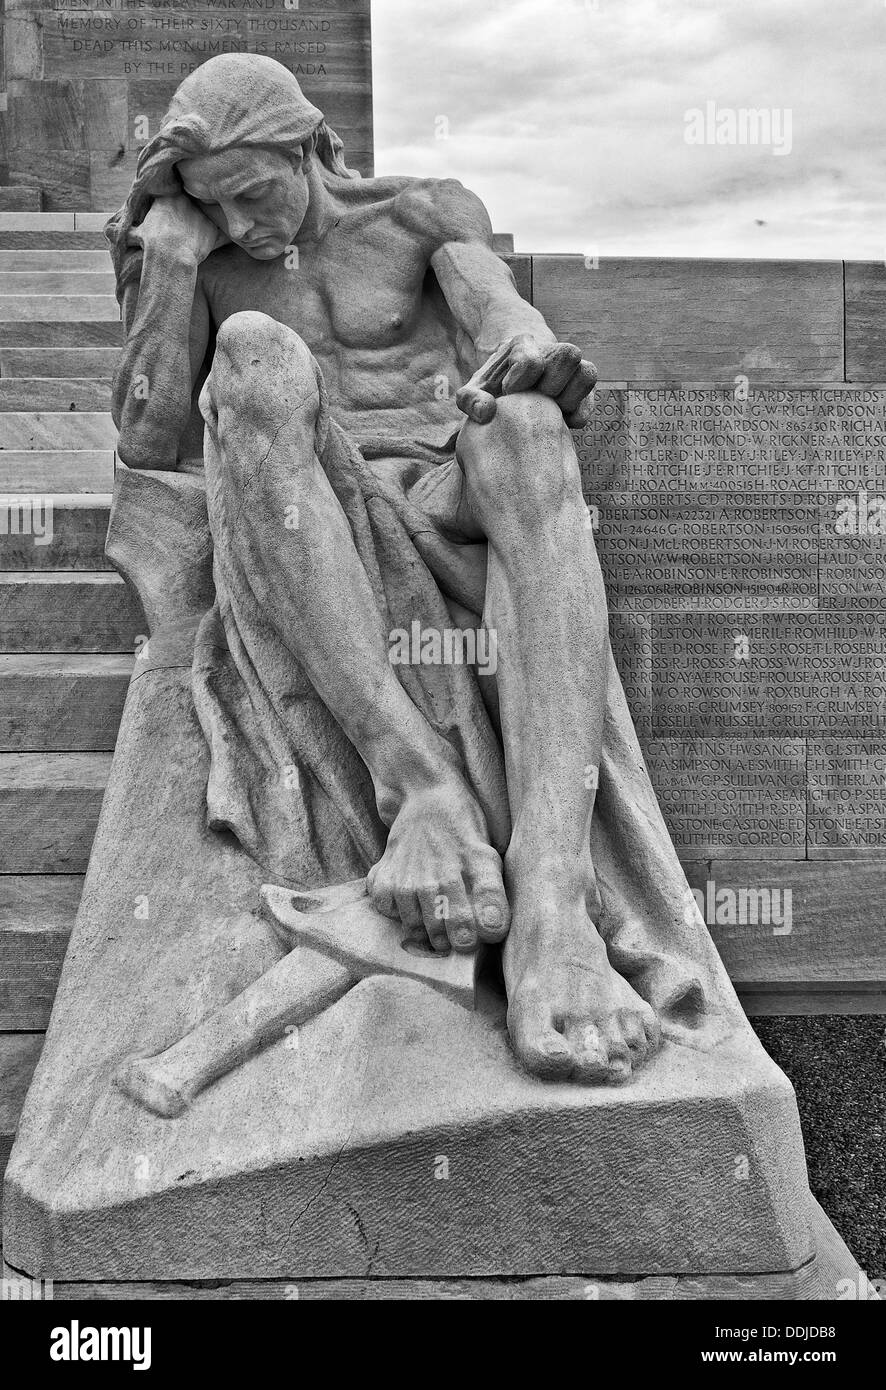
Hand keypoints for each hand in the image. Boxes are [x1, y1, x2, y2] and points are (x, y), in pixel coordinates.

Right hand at [127, 195, 227, 265]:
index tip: (174, 211)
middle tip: (190, 221)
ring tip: (204, 229)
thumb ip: (125, 230)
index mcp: (166, 198)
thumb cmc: (150, 246)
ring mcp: (201, 213)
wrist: (172, 256)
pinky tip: (217, 240)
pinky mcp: (213, 227)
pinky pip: (219, 228)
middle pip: (191, 200)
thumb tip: (107, 231)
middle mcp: (185, 201)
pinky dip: (218, 234)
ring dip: (206, 220)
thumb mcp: (134, 235)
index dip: (174, 201)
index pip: (173, 193)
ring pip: (206, 213)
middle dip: (192, 207)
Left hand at [456, 334, 596, 426]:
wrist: (510, 380)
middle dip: (549, 385)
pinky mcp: (583, 390)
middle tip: (532, 401)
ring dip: (569, 398)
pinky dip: (578, 414)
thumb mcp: (473, 390)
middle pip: (568, 355)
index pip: (533, 360)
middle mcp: (553, 350)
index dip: (520, 382)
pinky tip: (559, 423)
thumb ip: (469, 400)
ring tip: (549, 410)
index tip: (507, 393)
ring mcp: (572, 369)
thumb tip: (487, 412)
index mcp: (524, 344)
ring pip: (587, 372)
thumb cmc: (492, 386)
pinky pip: (591, 400)